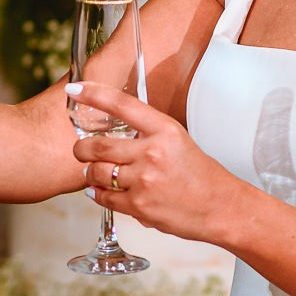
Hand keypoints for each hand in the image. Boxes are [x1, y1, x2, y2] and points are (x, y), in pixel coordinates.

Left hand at [69, 82, 244, 246]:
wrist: (220, 207)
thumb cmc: (200, 174)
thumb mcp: (178, 139)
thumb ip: (147, 132)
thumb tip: (115, 129)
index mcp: (164, 130)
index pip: (121, 104)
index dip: (93, 94)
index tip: (75, 89)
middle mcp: (152, 152)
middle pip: (97, 146)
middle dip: (80, 148)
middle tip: (80, 149)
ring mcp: (144, 181)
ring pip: (96, 173)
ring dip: (89, 173)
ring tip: (93, 173)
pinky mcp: (139, 206)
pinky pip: (104, 197)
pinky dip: (97, 194)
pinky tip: (99, 190)